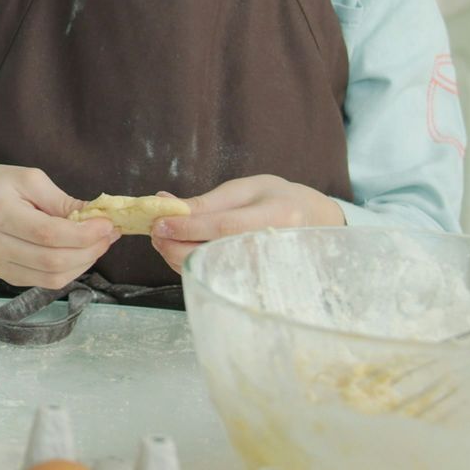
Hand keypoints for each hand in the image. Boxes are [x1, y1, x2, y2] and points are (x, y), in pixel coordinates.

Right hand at [0, 165, 118, 290]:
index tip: (108, 224)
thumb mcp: (26, 179)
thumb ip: (61, 200)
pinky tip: (78, 254)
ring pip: (51, 277)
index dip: (84, 234)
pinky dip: (68, 270)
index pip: (48, 234)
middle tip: (108, 235)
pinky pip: (44, 281)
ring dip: (83, 264)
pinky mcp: (2, 276)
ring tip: (97, 245)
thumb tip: (97, 217)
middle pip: (52, 260)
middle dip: (90, 250)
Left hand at [150, 175, 346, 272]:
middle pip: (214, 254)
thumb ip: (206, 201)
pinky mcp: (254, 281)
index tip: (158, 221)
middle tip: (154, 229)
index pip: (224, 227)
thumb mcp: (246, 189)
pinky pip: (214, 275)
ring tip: (164, 235)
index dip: (188, 227)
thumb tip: (164, 202)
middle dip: (175, 244)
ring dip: (176, 254)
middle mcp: (272, 247)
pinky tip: (180, 247)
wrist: (314, 221)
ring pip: (210, 269)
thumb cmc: (279, 199)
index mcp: (276, 216)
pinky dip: (190, 262)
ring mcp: (264, 270)